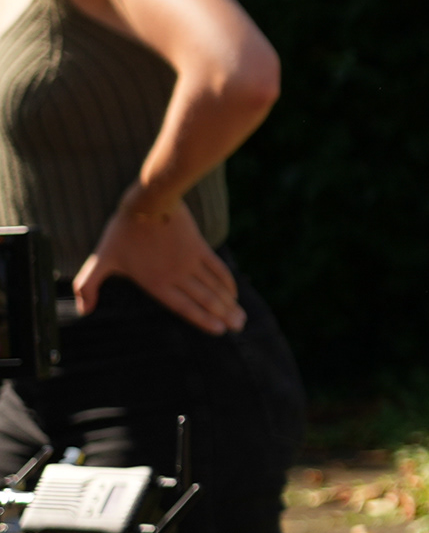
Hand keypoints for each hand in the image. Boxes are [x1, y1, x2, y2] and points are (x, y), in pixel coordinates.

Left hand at [76, 190, 240, 334]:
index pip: (184, 306)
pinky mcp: (199, 247)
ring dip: (230, 302)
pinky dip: (227, 281)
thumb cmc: (122, 231)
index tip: (219, 331)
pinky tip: (234, 291)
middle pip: (205, 299)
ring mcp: (191, 261)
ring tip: (241, 316)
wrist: (149, 201)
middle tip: (239, 326)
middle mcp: (177, 275)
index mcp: (156, 282)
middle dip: (223, 315)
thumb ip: (87, 286)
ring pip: (214, 286)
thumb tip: (84, 311)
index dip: (203, 320)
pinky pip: (217, 268)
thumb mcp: (100, 259)